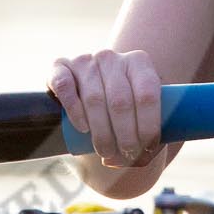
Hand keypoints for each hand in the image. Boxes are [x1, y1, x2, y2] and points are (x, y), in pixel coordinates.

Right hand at [48, 48, 164, 167]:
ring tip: (106, 152)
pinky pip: (66, 87)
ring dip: (101, 132)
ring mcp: (84, 60)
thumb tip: (147, 156)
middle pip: (120, 101)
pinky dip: (75, 111)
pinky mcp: (60, 67)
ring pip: (94, 99)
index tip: (148, 148)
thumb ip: (153, 129)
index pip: (147, 95)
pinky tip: (83, 128)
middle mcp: (111, 58)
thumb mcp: (143, 113)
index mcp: (138, 62)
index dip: (149, 126)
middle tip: (126, 155)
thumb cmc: (124, 110)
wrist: (90, 99)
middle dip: (125, 135)